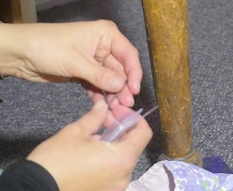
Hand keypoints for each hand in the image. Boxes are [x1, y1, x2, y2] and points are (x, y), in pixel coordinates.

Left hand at [0, 20, 141, 106]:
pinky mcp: (83, 71)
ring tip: (115, 108)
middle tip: (125, 104)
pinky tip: (103, 105)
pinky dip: (100, 94)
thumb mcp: (76, 61)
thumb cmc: (48, 47)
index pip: (128, 54)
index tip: (135, 90)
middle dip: (123, 86)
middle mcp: (103, 46)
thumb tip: (122, 85)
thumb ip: (100, 75)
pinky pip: (97, 84)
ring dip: (113, 93)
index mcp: (106, 34)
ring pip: (110, 78)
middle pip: (121, 68)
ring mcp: (93, 59)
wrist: (20, 53)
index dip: (134, 73)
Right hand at [27, 100, 151, 190]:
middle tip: (105, 120)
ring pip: (123, 160)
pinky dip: (108, 161)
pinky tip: (91, 154)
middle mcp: (124, 176)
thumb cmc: (55, 160)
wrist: (32, 188)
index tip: (118, 111)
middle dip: (122, 130)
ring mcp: (114, 188)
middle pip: (134, 147)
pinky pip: (113, 173)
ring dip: (115, 145)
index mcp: (122, 159)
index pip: (144, 133)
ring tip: (95, 137)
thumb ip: (96, 117)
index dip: (133, 118)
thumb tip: (104, 106)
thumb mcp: (75, 132)